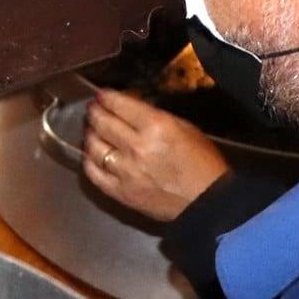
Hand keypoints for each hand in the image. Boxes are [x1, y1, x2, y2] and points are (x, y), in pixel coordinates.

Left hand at [82, 88, 228, 222]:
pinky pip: (94, 173)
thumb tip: (132, 108)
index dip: (106, 97)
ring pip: (94, 146)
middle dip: (95, 112)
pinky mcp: (121, 193)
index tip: (101, 96)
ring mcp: (126, 171)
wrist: (209, 203)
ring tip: (92, 130)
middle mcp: (137, 147)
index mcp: (156, 127)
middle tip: (93, 110)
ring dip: (90, 134)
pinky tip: (92, 154)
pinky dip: (89, 161)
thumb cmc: (203, 163)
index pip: (119, 104)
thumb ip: (155, 116)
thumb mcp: (185, 128)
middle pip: (102, 123)